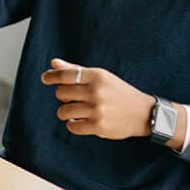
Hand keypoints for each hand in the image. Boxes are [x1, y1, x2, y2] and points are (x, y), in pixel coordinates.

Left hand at [41, 58, 155, 140]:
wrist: (144, 114)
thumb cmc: (118, 93)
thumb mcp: (100, 77)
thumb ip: (76, 70)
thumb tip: (53, 63)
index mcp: (97, 76)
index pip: (66, 74)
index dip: (51, 76)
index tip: (45, 78)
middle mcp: (97, 91)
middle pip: (61, 93)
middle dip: (62, 96)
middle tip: (71, 98)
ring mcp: (98, 109)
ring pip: (63, 111)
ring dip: (65, 112)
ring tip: (73, 111)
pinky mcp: (99, 126)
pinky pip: (72, 126)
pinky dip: (72, 124)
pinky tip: (79, 121)